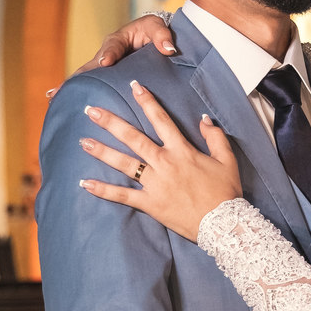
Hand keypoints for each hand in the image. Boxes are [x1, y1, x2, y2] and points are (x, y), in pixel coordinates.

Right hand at [46, 15, 176, 97]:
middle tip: (57, 91)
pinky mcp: (108, 79)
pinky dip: (80, 95)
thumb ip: (162, 36)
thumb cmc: (154, 32)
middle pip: (88, 67)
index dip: (109, 54)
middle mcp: (106, 55)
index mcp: (119, 40)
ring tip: (54, 102)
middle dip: (74, 79)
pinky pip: (94, 87)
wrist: (153, 39)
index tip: (105, 63)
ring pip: (86, 79)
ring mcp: (104, 69)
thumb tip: (168, 48)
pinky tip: (68, 108)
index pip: (113, 46)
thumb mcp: (158, 28)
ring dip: (71, 90)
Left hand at [79, 80, 241, 240]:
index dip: (147, 101)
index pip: (160, 120)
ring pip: (123, 164)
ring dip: (102, 152)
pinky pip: (122, 196)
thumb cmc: (226, 193)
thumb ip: (215, 137)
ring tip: (83, 141)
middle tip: (91, 110)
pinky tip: (85, 184)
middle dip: (110, 122)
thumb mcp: (227, 160)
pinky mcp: (150, 204)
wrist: (223, 224)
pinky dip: (103, 190)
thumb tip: (204, 119)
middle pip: (133, 138)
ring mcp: (155, 184)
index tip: (134, 86)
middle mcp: (164, 163)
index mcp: (182, 150)